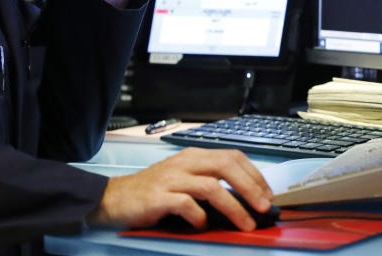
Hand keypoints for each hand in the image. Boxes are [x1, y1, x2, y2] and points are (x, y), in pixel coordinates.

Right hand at [86, 147, 273, 230]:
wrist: (114, 199)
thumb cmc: (152, 192)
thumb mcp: (182, 180)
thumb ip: (208, 183)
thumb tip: (244, 199)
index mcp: (192, 157)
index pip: (231, 156)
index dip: (254, 174)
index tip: (267, 193)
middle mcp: (183, 163)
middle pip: (225, 165)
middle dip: (250, 186)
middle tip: (263, 206)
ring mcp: (170, 179)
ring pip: (211, 186)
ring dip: (234, 206)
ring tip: (246, 223)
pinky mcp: (158, 197)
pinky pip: (186, 204)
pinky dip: (199, 217)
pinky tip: (203, 226)